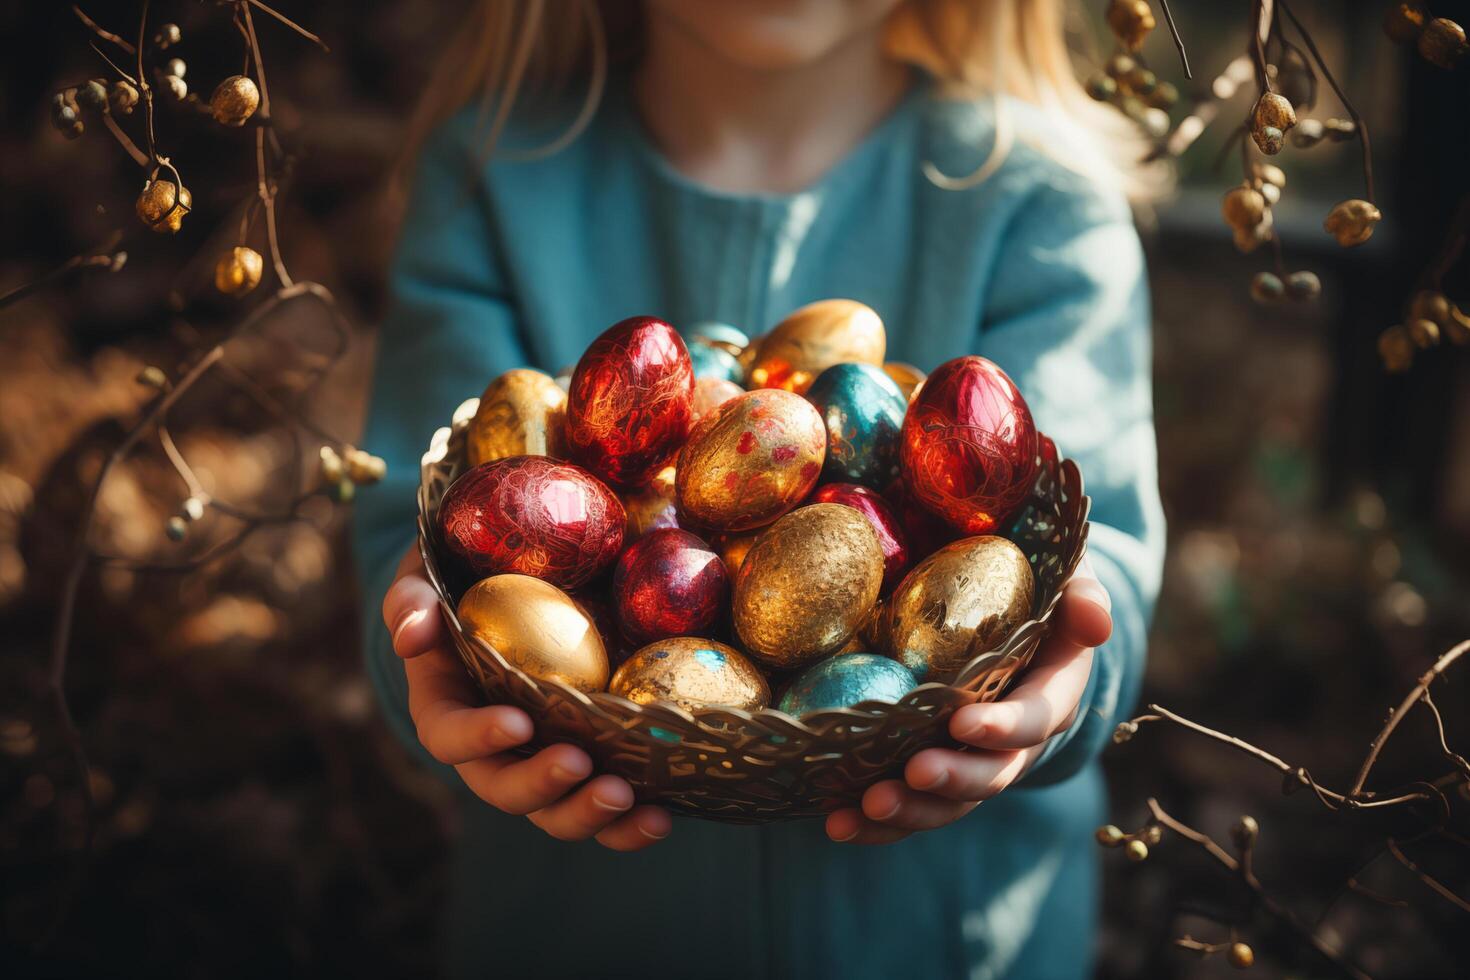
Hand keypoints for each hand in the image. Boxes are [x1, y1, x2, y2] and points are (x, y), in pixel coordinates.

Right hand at [381, 546, 670, 849]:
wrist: (511, 591)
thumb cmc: (462, 582)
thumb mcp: (428, 580)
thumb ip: (412, 602)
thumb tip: (411, 637)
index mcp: (446, 709)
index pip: (448, 736)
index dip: (478, 737)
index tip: (518, 723)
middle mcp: (491, 751)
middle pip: (504, 789)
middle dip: (541, 785)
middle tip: (580, 765)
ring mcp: (539, 764)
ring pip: (555, 811)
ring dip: (589, 815)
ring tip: (628, 800)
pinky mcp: (586, 769)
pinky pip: (602, 809)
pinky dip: (629, 825)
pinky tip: (660, 818)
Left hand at [825, 556, 1112, 844]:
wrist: (1002, 615)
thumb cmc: (1031, 586)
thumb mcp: (1065, 579)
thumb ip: (1081, 594)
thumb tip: (1096, 623)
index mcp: (1051, 692)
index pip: (1037, 718)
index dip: (1005, 727)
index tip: (963, 723)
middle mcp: (1015, 740)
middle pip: (993, 775)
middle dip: (954, 780)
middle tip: (913, 774)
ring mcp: (972, 761)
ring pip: (949, 803)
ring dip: (909, 811)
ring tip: (865, 808)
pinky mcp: (931, 769)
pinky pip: (909, 804)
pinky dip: (873, 821)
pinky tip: (835, 822)